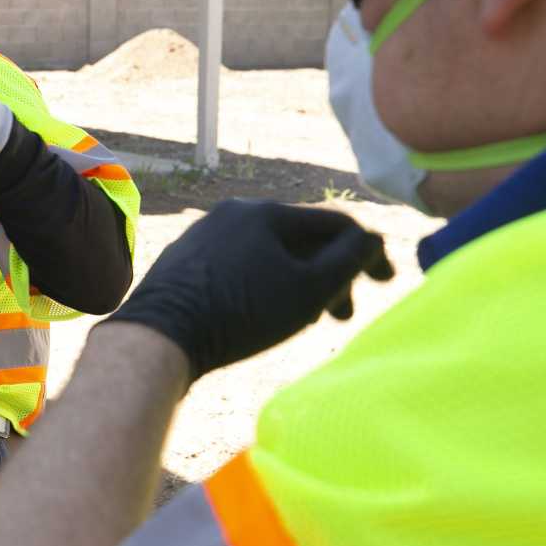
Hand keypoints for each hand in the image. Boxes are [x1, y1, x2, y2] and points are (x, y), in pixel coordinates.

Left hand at [105, 200, 393, 381]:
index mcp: (265, 211)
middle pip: (298, 239)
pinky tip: (261, 314)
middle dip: (329, 275)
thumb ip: (348, 261)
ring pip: (267, 254)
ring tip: (305, 317)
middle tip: (342, 315)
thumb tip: (372, 239)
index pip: (333, 224)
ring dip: (296, 283)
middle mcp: (232, 212)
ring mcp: (203, 234)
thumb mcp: (308, 290)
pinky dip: (262, 285)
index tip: (386, 283)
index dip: (367, 252)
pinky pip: (238, 265)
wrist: (160, 335)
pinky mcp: (184, 260)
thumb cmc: (241, 313)